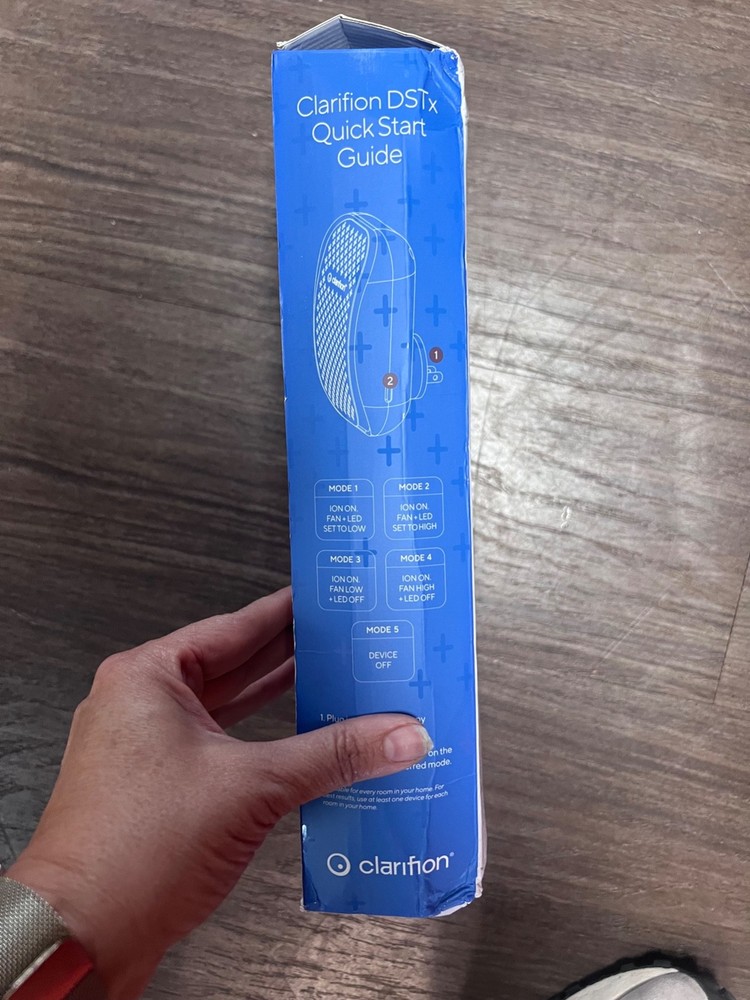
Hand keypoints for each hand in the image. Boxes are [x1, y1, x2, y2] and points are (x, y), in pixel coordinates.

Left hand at [8, 588, 431, 999]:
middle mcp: (140, 704)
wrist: (83, 935)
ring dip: (275, 701)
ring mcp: (143, 748)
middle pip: (231, 665)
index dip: (286, 613)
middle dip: (288, 657)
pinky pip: (218, 748)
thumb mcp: (251, 786)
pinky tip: (297, 746)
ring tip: (328, 683)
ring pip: (225, 710)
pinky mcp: (155, 788)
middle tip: (340, 639)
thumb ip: (331, 755)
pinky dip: (258, 744)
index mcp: (148, 677)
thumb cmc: (132, 851)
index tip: (323, 599)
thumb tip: (397, 735)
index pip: (234, 626)